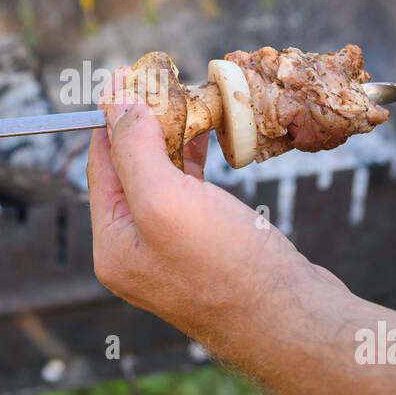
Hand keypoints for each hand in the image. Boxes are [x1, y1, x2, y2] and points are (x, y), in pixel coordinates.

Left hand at [86, 69, 323, 341]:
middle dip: (145, 124)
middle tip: (165, 81)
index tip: (129, 73)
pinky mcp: (209, 250)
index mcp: (113, 245)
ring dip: (172, 138)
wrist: (294, 321)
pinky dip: (195, 162)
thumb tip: (115, 104)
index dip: (113, 116)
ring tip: (189, 99)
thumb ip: (134, 150)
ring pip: (163, 179)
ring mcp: (173, 252)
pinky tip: (208, 136)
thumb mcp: (167, 201)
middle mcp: (136, 251)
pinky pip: (191, 194)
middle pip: (130, 170)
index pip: (102, 165)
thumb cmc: (228, 266)